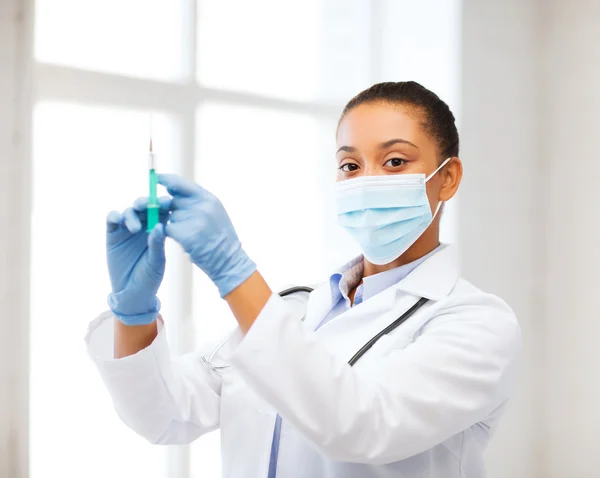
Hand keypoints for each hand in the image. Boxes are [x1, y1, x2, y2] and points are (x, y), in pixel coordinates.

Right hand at [106, 197, 170, 324]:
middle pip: (145, 207)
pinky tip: (118, 219)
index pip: (162, 211)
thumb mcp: (156, 261)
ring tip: (136, 228)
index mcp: (159, 230)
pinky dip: (114, 215)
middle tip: (148, 206)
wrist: (132, 292)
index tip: (167, 202)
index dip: (164, 204)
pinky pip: (112, 219)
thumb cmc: (150, 277)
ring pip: (129, 211)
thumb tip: (158, 225)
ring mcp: (127, 229)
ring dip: (132, 213)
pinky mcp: (113, 234)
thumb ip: (156, 244)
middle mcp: (144, 226)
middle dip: (147, 203)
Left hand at [156, 174, 255, 296]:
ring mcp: (194, 219)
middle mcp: (202, 205)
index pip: (181, 183)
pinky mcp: (185, 234)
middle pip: (173, 201)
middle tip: (184, 223)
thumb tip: (172, 190)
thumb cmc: (221, 239)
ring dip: (175, 226)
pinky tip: (186, 242)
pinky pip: (168, 230)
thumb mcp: (215, 213)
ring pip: (170, 216)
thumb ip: (197, 201)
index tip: (156, 178)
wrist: (229, 261)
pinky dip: (173, 236)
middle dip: (172, 211)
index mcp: (209, 198)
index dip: (167, 180)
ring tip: (191, 235)